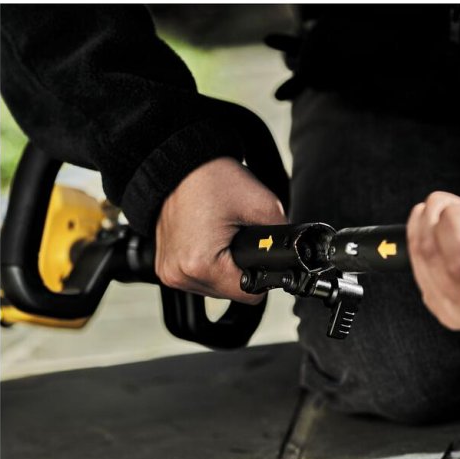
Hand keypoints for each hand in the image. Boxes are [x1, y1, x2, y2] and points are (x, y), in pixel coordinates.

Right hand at [155, 157, 286, 303]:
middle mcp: (180, 274)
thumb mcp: (262, 205)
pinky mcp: (165, 266)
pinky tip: (210, 240)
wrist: (181, 164)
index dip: (263, 274)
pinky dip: (209, 263)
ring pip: (215, 287)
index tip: (261, 254)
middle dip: (242, 267)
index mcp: (200, 265)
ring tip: (222, 235)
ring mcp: (169, 272)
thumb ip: (283, 236)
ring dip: (225, 267)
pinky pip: (198, 277)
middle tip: (240, 237)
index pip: (249, 294)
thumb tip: (294, 255)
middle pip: (231, 292)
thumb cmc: (211, 178)